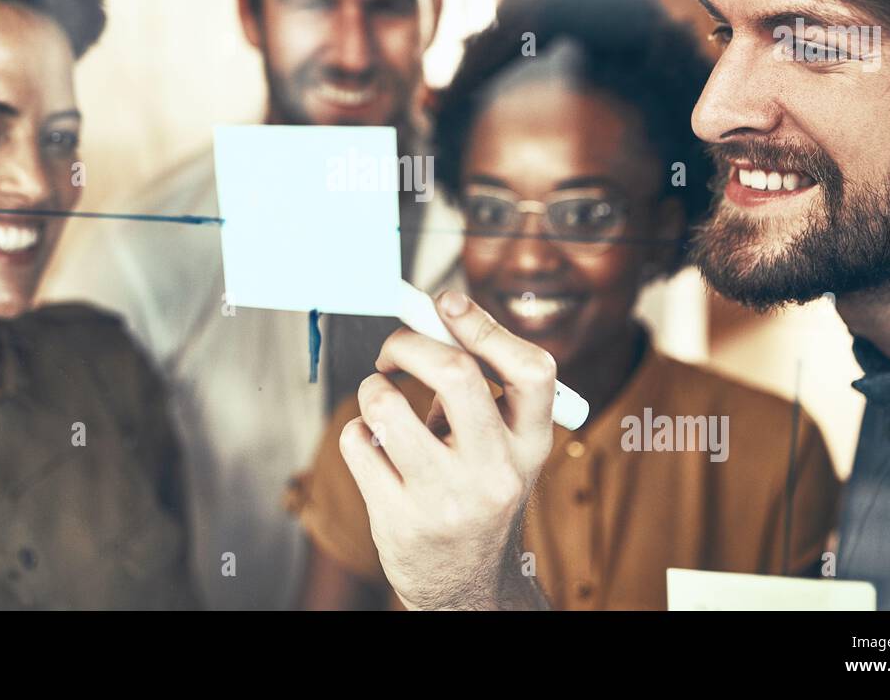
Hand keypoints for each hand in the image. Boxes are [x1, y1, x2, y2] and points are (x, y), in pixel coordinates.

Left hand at [339, 290, 555, 609]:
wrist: (467, 587)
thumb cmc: (478, 495)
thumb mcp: (503, 449)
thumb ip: (479, 390)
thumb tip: (436, 316)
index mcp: (531, 445)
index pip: (531, 370)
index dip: (486, 326)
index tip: (447, 303)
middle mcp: (496, 471)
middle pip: (457, 375)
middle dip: (410, 344)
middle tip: (392, 351)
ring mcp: (447, 499)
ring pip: (389, 407)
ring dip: (373, 389)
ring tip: (379, 400)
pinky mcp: (400, 519)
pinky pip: (359, 443)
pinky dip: (358, 431)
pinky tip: (374, 448)